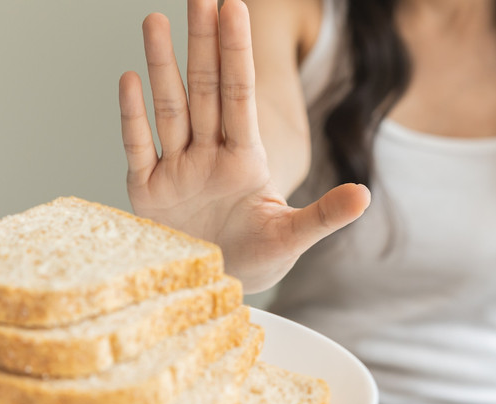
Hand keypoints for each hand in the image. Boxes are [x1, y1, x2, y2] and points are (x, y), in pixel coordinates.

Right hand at [119, 0, 368, 292]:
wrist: (215, 285)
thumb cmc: (257, 258)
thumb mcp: (292, 237)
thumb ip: (324, 215)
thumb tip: (365, 195)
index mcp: (244, 159)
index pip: (240, 95)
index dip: (237, 52)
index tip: (233, 8)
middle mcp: (208, 155)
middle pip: (204, 90)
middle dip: (202, 43)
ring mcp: (176, 169)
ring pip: (169, 108)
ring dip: (162, 66)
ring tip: (155, 21)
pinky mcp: (147, 191)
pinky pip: (138, 147)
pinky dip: (133, 117)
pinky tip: (130, 79)